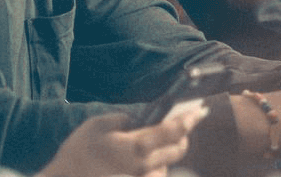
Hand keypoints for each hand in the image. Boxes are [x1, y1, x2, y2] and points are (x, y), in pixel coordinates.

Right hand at [38, 106, 202, 176]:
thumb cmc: (79, 153)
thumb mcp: (98, 125)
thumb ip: (126, 118)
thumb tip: (142, 120)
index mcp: (137, 146)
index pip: (174, 130)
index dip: (191, 118)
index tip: (202, 110)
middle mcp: (145, 166)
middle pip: (178, 149)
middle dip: (181, 136)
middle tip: (176, 126)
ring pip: (167, 165)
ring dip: (164, 154)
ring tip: (146, 148)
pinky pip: (154, 176)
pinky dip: (152, 168)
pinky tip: (135, 165)